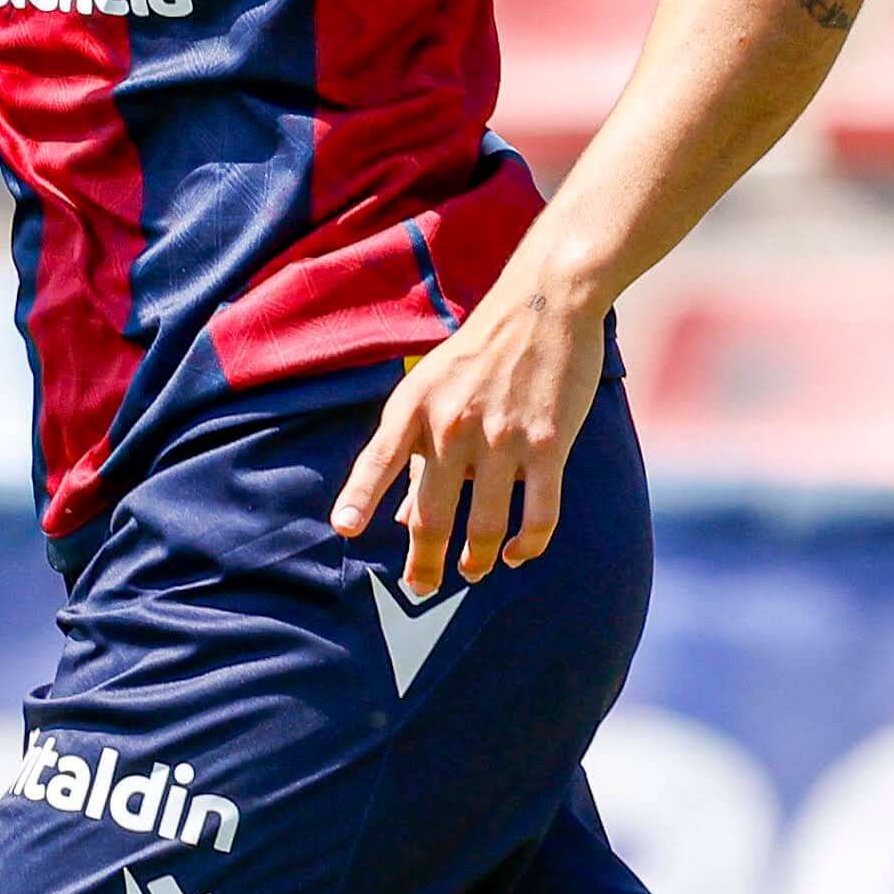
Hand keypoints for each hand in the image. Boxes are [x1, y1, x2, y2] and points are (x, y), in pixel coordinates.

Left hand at [332, 271, 610, 598]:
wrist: (546, 304)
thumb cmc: (480, 352)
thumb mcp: (431, 389)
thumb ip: (414, 452)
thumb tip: (401, 516)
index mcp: (414, 408)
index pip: (377, 461)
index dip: (359, 498)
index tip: (345, 530)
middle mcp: (452, 426)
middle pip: (430, 515)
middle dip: (425, 563)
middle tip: (420, 589)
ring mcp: (501, 439)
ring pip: (485, 526)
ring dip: (477, 561)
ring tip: (472, 572)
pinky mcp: (547, 446)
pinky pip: (538, 515)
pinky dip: (528, 546)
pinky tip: (519, 554)